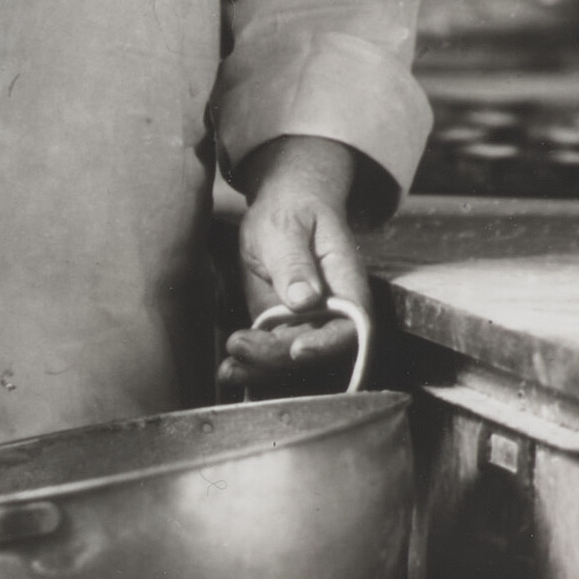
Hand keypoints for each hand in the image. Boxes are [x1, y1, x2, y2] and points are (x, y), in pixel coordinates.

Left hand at [221, 134, 373, 394]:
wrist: (282, 208)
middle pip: (315, 352)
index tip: (298, 348)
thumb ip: (295, 262)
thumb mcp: (288, 227)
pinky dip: (249, 365)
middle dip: (278, 358)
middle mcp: (332, 314)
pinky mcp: (280, 328)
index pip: (350, 327)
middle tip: (240, 346)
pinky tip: (227, 370)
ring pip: (290, 360)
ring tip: (229, 370)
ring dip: (260, 370)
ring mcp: (306, 324)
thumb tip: (305, 299)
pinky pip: (270, 353)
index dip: (328, 344)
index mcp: (347, 286)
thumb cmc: (292, 210)